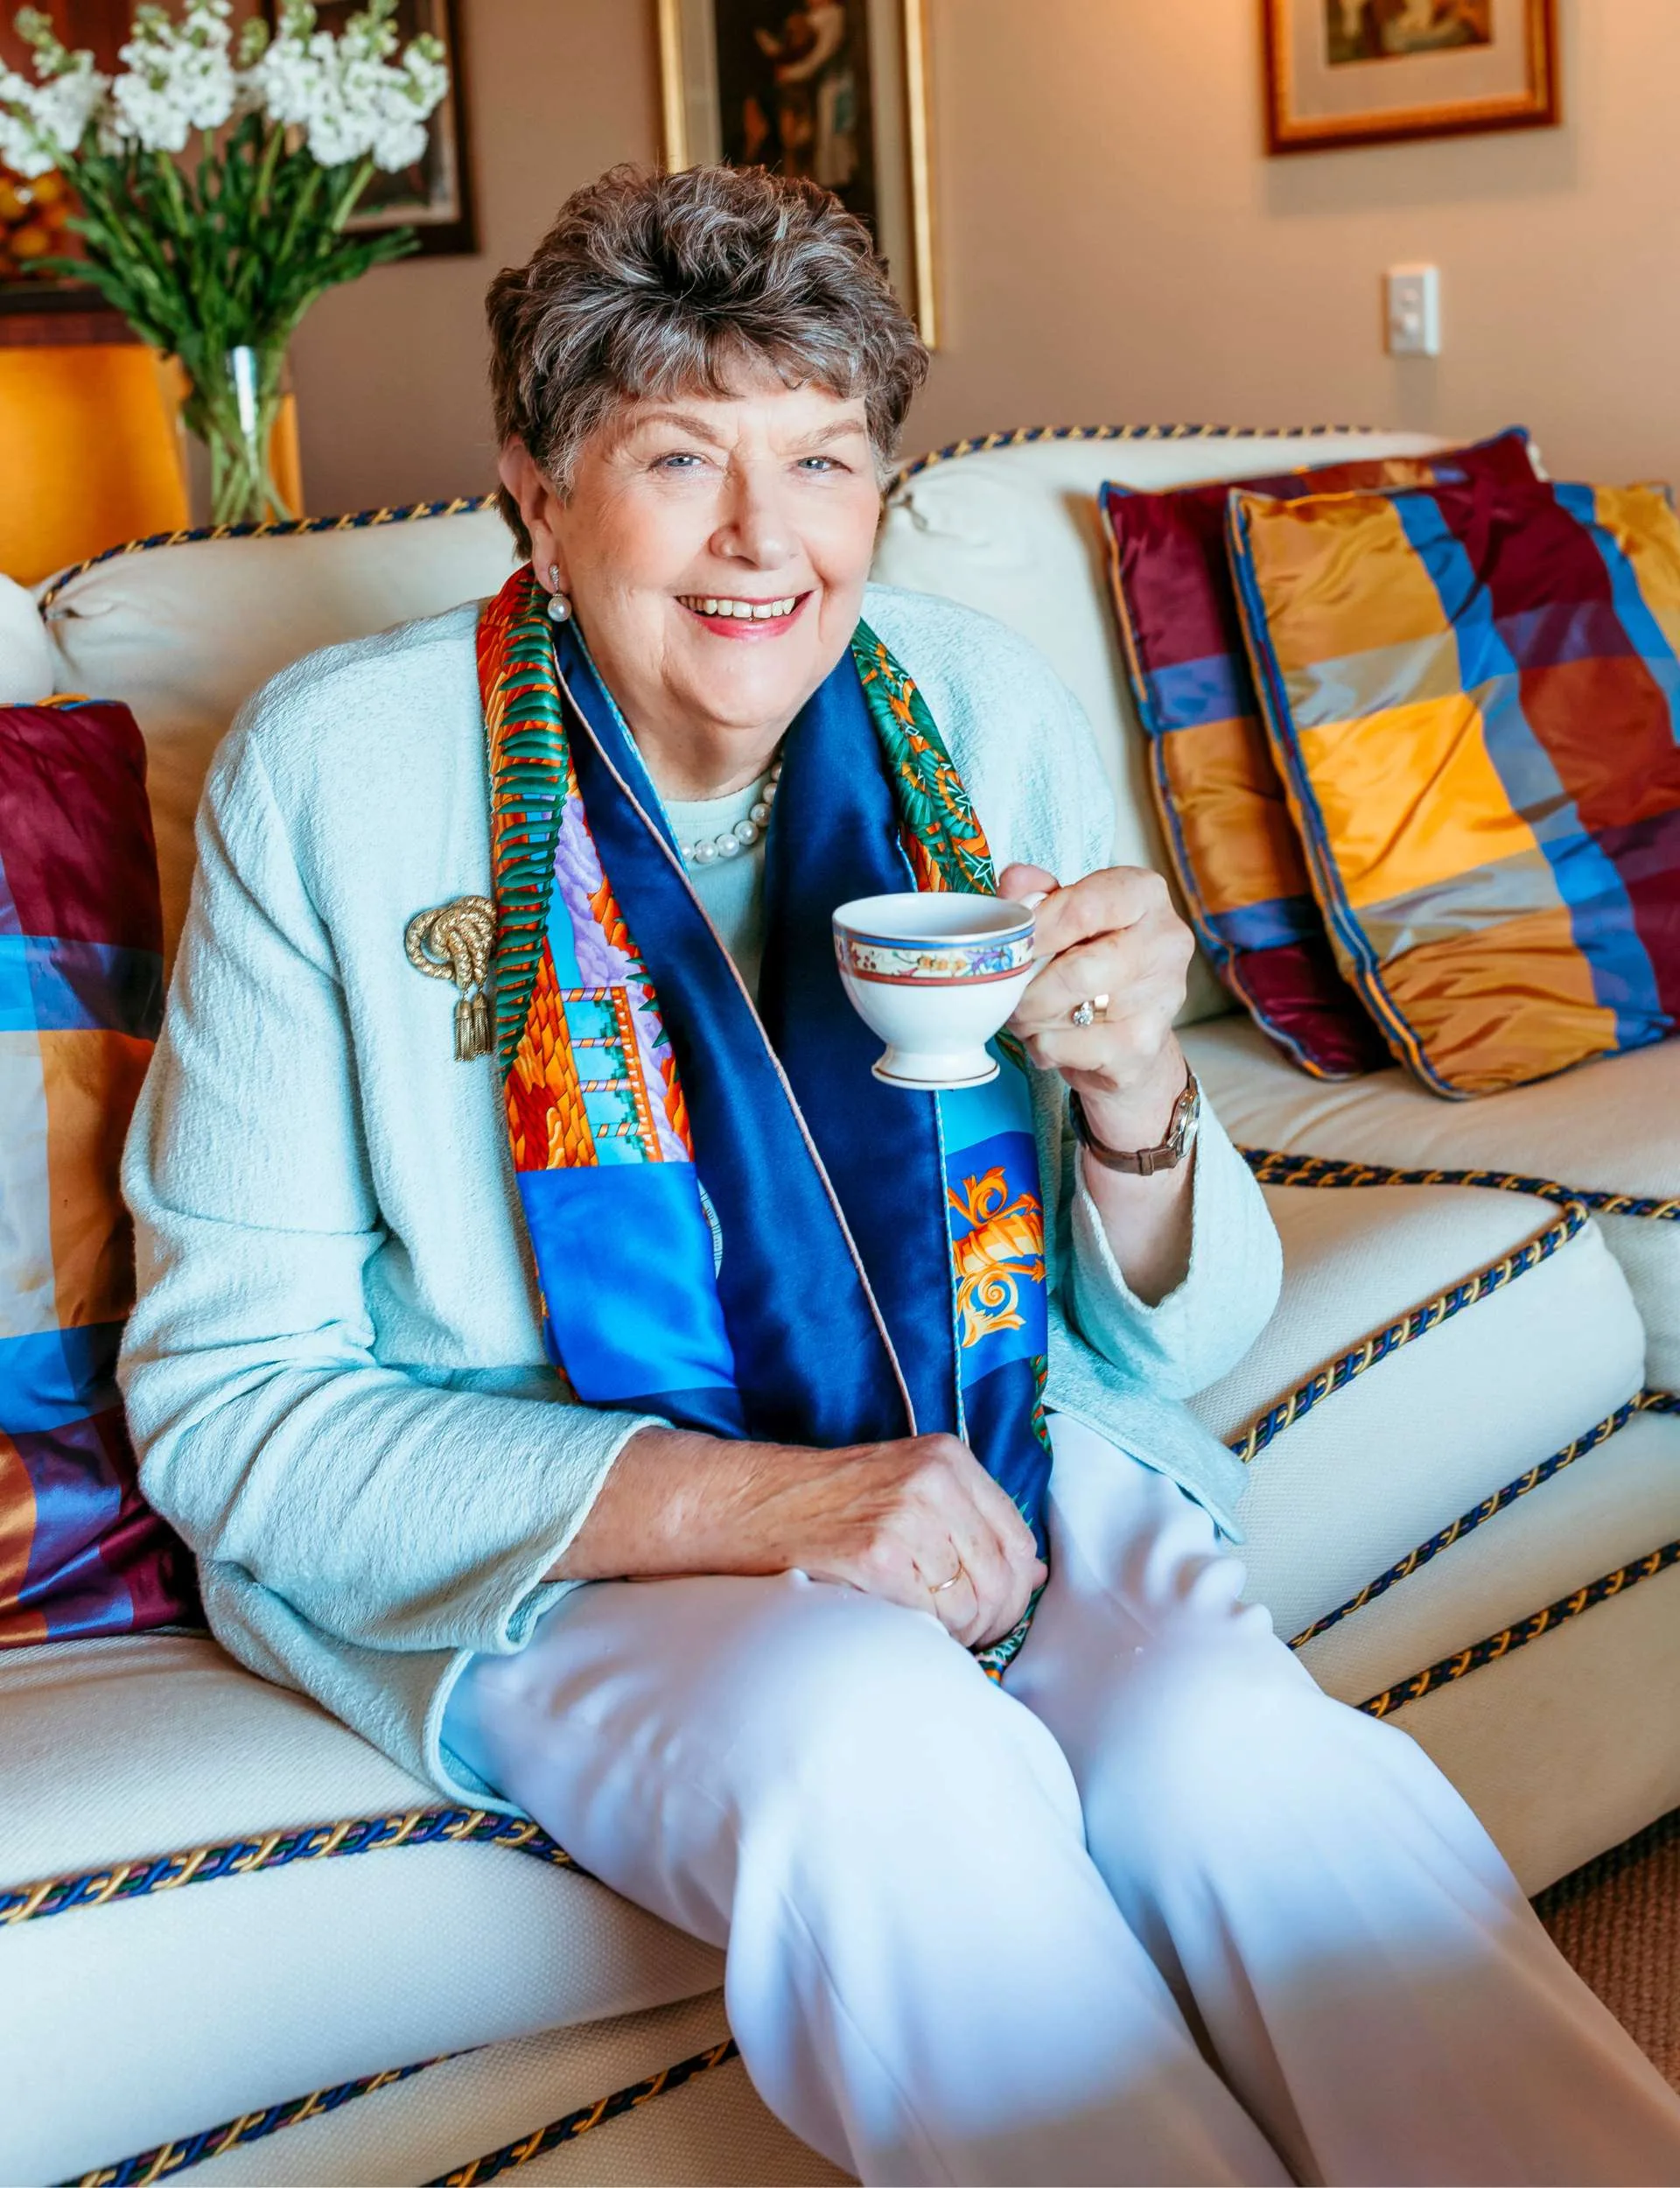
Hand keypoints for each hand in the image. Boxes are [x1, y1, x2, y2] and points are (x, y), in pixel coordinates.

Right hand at [769, 1432, 1045, 1648]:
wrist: (753, 1503)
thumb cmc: (829, 1503)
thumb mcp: (909, 1488)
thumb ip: (971, 1522)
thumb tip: (1034, 1575)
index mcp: (949, 1459)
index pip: (1018, 1540)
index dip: (1015, 1590)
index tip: (992, 1610)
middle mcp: (934, 1481)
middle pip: (1001, 1577)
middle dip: (989, 1621)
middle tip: (961, 1635)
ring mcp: (906, 1516)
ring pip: (970, 1606)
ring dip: (955, 1634)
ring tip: (925, 1628)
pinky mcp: (877, 1555)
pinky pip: (930, 1617)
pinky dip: (923, 1635)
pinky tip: (899, 1624)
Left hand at [999, 861, 1192, 1150]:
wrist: (1132, 1035)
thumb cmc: (1095, 962)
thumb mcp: (1067, 916)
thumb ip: (1037, 895)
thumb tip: (1014, 881)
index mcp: (1146, 894)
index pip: (1082, 908)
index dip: (1035, 930)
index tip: (1011, 947)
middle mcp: (1165, 941)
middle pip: (1075, 970)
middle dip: (1027, 988)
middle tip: (1009, 994)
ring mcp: (1161, 996)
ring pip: (1068, 1012)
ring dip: (1030, 1018)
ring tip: (1027, 1014)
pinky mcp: (1143, 1045)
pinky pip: (1068, 1048)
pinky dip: (1043, 1047)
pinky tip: (1050, 1039)